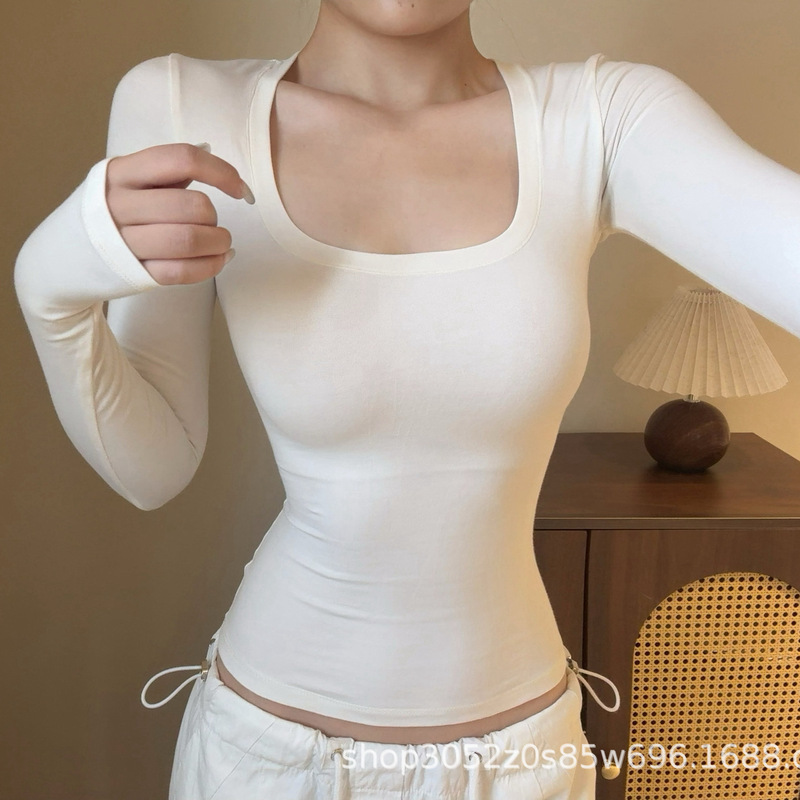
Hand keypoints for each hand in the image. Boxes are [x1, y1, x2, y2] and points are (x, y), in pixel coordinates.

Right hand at [105, 142, 253, 284]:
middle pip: (191, 205)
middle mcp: (119, 204)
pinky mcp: (135, 274)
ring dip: (219, 242)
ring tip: (223, 243)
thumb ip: (167, 171)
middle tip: (215, 224)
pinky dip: (211, 266)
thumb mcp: (129, 182)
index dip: (221, 173)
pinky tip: (220, 259)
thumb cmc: (111, 214)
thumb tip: (209, 152)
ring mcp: (125, 242)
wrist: (64, 258)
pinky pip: (182, 272)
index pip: (181, 159)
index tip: (241, 191)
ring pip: (189, 239)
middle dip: (215, 216)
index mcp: (122, 172)